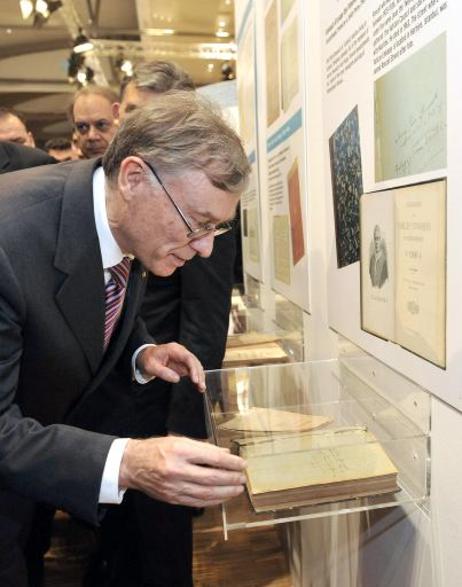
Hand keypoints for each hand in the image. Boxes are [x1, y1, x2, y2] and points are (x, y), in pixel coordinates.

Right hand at [119, 436, 246, 507]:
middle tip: (243, 478)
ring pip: (206, 493)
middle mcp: (177, 469)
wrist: (132, 465)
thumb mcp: (179, 440)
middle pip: (211, 477)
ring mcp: (174, 487)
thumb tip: (225, 452)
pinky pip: (197, 502)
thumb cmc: (157, 448)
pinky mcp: (172, 498)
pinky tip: (222, 497)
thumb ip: (203, 447)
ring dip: (226, 492)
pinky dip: (213, 500)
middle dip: (231, 479)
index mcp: (180, 450)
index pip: (212, 458)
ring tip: (237, 489)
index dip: (230, 462)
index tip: (242, 463)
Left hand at [138, 343, 205, 390]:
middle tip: (201, 386)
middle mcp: (181, 352)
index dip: (193, 369)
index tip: (195, 380)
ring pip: (196, 366)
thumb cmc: (148, 360)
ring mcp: (183, 357)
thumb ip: (163, 372)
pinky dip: (196, 378)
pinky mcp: (184, 364)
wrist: (147, 356)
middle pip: (194, 362)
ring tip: (201, 388)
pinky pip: (193, 370)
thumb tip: (177, 378)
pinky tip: (199, 386)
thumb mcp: (151, 367)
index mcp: (173, 349)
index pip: (188, 358)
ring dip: (200, 377)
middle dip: (199, 374)